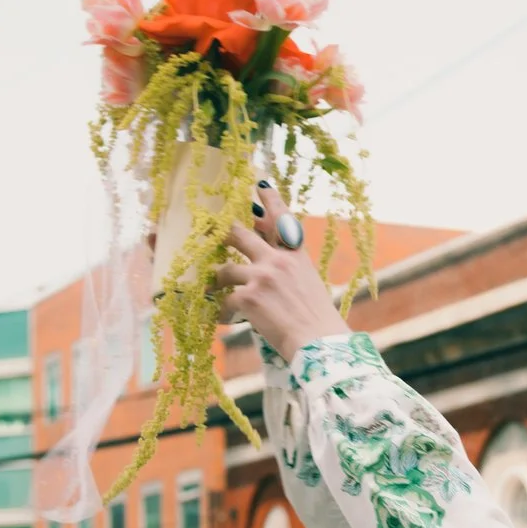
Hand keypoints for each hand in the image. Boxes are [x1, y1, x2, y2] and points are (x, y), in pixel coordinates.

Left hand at [213, 183, 349, 360]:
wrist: (320, 344)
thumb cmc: (317, 320)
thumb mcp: (308, 284)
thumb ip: (287, 270)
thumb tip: (262, 265)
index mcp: (296, 256)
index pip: (282, 219)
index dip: (270, 199)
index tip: (260, 183)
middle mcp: (278, 260)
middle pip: (238, 233)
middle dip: (219, 233)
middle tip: (206, 233)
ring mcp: (262, 277)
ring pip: (223, 269)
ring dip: (214, 282)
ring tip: (209, 291)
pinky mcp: (249, 297)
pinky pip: (224, 301)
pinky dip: (222, 312)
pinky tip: (223, 320)